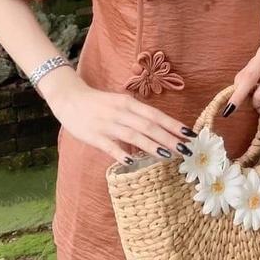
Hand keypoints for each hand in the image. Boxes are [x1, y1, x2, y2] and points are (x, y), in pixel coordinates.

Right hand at [44, 73, 196, 164]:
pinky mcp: (94, 136)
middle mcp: (121, 112)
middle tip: (186, 150)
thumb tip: (160, 130)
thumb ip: (138, 116)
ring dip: (152, 145)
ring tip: (169, 155)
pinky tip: (132, 161)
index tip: (190, 134)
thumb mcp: (121, 104)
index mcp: (129, 103)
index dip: (173, 124)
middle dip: (169, 138)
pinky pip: (110, 146)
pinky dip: (121, 153)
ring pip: (133, 135)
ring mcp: (108, 124)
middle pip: (148, 126)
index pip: (156, 114)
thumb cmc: (100, 103)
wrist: (70, 99)